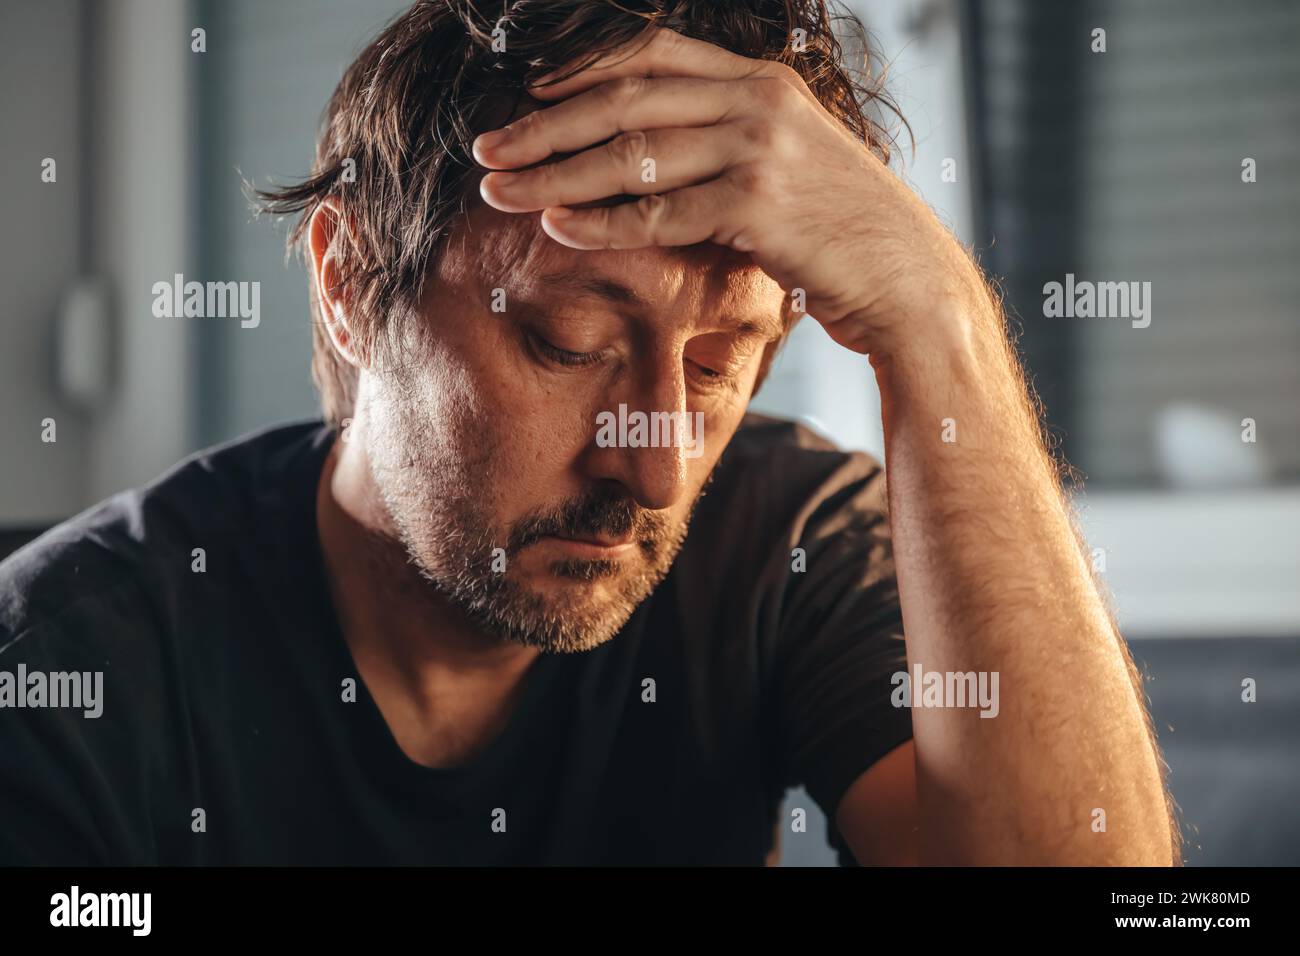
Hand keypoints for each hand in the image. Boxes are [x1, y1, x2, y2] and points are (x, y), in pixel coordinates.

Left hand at [471, 27, 989, 357]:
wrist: (907, 277)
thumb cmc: (840, 229)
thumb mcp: (790, 159)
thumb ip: (728, 138)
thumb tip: (650, 149)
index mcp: (761, 81)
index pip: (652, 55)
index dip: (580, 70)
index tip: (525, 94)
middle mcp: (758, 102)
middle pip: (625, 99)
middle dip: (544, 125)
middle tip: (487, 149)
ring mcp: (759, 150)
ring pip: (631, 155)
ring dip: (554, 175)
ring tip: (500, 192)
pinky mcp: (757, 206)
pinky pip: (657, 215)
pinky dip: (601, 223)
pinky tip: (557, 227)